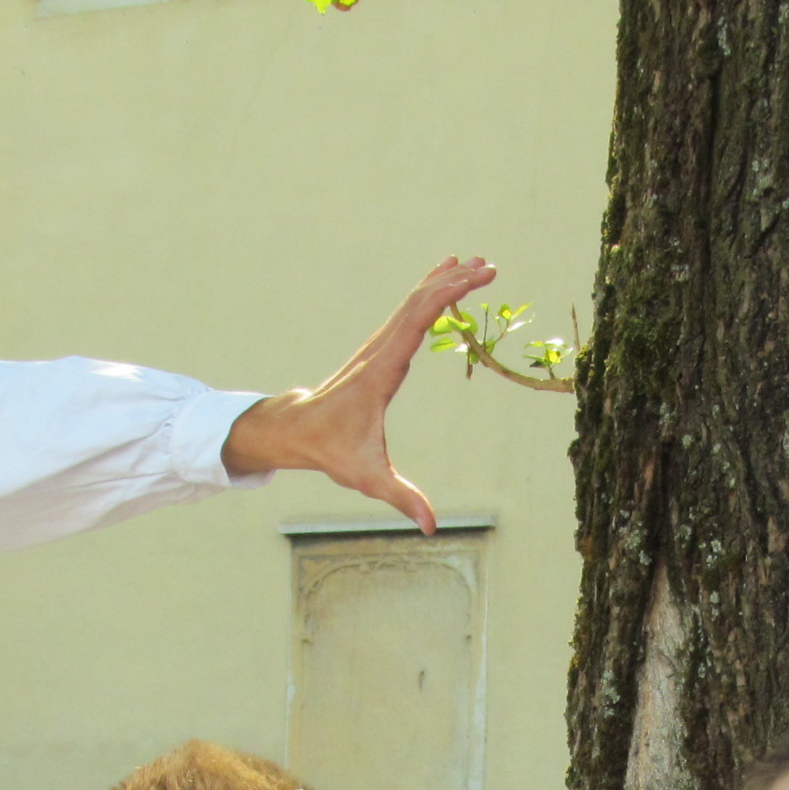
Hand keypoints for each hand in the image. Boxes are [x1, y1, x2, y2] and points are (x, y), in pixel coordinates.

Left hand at [218, 256, 498, 530]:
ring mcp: (378, 346)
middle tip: (491, 267)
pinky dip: (428, 293)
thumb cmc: (331, 450)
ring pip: (412, 302)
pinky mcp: (379, 349)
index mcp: (381, 370)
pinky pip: (407, 313)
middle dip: (454, 282)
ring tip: (476, 263)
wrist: (297, 430)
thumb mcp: (367, 476)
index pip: (416, 321)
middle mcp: (379, 350)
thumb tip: (430, 526)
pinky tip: (443, 279)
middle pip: (418, 302)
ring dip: (443, 281)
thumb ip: (401, 497)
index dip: (445, 296)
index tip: (473, 279)